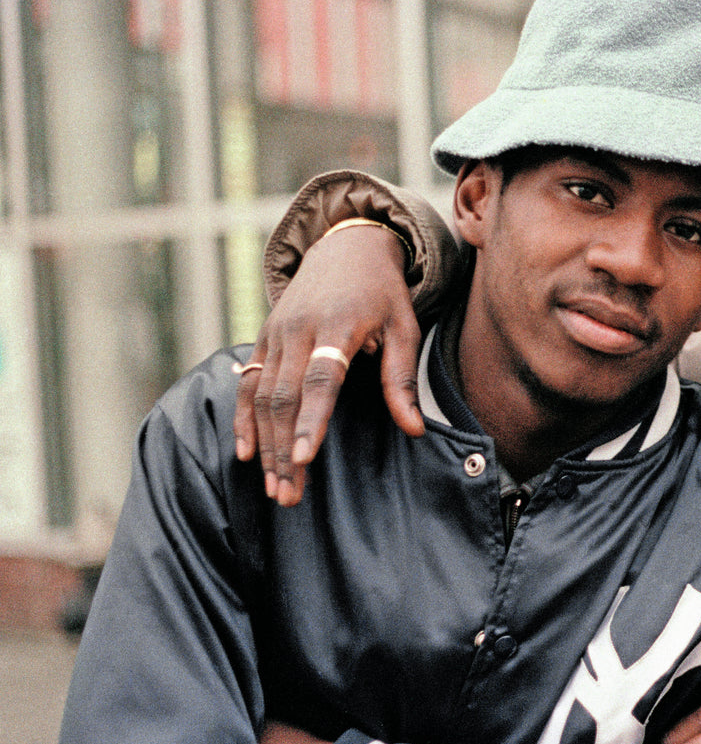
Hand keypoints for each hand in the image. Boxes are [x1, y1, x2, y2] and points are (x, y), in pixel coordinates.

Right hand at [234, 223, 423, 506]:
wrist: (346, 247)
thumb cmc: (383, 292)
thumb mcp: (404, 327)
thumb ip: (402, 379)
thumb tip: (414, 430)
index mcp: (338, 325)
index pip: (320, 379)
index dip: (310, 420)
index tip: (303, 458)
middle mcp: (298, 329)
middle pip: (284, 397)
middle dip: (283, 450)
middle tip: (290, 496)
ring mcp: (275, 333)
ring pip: (262, 396)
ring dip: (265, 445)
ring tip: (276, 488)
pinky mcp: (263, 337)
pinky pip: (246, 383)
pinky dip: (243, 419)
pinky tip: (244, 454)